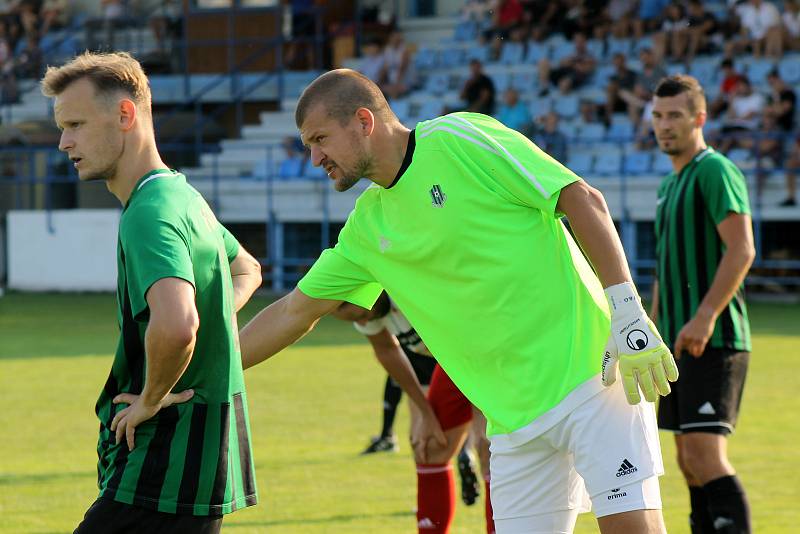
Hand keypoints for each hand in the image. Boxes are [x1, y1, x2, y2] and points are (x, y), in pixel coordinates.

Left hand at [111, 389, 193, 450]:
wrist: (155, 395)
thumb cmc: (162, 394)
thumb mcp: (171, 397)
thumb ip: (180, 396)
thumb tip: (192, 393)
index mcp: (138, 400)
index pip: (126, 398)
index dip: (120, 399)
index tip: (114, 401)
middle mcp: (132, 408)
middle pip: (120, 415)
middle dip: (115, 422)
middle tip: (111, 427)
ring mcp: (131, 415)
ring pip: (120, 425)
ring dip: (118, 433)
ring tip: (116, 441)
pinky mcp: (133, 421)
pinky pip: (129, 433)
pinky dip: (129, 440)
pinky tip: (130, 448)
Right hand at [410, 411, 446, 463]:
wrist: (421, 410)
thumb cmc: (430, 421)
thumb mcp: (437, 430)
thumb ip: (441, 439)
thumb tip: (445, 446)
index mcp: (422, 440)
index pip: (422, 452)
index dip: (423, 458)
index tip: (424, 462)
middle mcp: (416, 439)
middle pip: (415, 449)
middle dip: (417, 454)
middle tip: (418, 459)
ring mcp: (413, 434)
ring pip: (413, 443)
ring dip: (414, 447)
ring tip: (416, 450)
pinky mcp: (412, 429)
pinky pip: (412, 437)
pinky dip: (413, 440)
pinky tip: (414, 439)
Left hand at [601, 282, 678, 403]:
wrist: (629, 317)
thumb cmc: (617, 336)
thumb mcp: (610, 352)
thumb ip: (608, 369)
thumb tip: (607, 385)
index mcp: (626, 363)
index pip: (630, 386)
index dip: (633, 396)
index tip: (635, 401)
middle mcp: (640, 362)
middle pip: (647, 384)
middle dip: (650, 394)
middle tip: (651, 399)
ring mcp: (652, 355)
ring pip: (659, 377)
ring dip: (662, 387)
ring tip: (664, 392)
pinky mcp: (661, 349)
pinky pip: (669, 364)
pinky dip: (672, 373)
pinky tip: (671, 379)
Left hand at [674, 309, 715, 357]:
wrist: (703, 317)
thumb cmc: (694, 324)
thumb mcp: (686, 330)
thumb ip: (684, 338)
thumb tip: (682, 348)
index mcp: (681, 334)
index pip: (677, 346)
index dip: (677, 353)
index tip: (678, 357)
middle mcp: (687, 337)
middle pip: (686, 349)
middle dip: (688, 350)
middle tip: (690, 350)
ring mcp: (695, 339)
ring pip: (693, 351)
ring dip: (693, 353)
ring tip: (694, 353)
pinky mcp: (702, 340)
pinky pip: (699, 350)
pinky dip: (698, 353)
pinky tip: (698, 354)